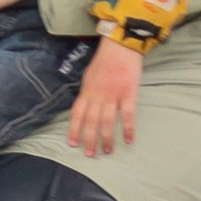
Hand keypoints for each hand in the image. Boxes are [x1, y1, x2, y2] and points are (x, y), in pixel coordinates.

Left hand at [67, 39, 141, 158]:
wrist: (121, 45)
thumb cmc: (105, 59)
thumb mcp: (89, 75)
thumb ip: (87, 92)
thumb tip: (83, 107)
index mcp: (87, 90)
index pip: (77, 113)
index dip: (74, 129)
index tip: (72, 144)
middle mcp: (97, 95)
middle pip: (91, 121)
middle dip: (89, 140)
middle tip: (90, 155)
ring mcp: (113, 95)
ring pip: (107, 121)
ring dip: (106, 138)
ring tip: (107, 151)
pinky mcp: (128, 93)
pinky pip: (127, 115)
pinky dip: (128, 129)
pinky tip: (128, 140)